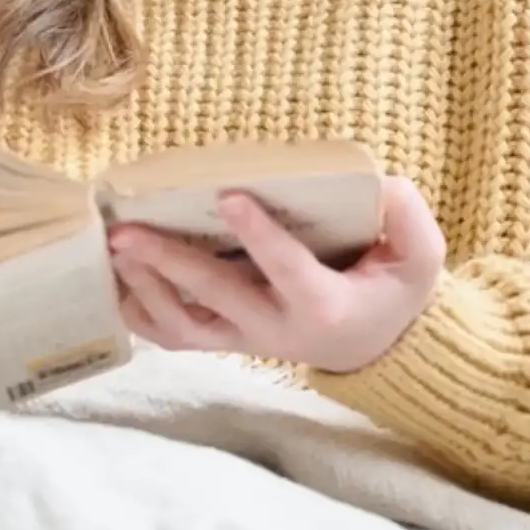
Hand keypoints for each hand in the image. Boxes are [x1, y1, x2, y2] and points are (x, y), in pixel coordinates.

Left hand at [109, 176, 445, 373]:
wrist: (372, 345)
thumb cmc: (391, 293)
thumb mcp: (421, 259)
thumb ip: (408, 221)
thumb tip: (381, 185)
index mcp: (322, 306)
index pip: (287, 270)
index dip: (259, 235)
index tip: (228, 197)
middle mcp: (275, 329)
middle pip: (216, 298)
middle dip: (169, 264)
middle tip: (125, 233)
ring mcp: (243, 339)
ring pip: (184, 326)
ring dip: (143, 289)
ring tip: (111, 251)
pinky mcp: (223, 340)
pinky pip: (173, 336)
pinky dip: (138, 314)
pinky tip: (109, 282)